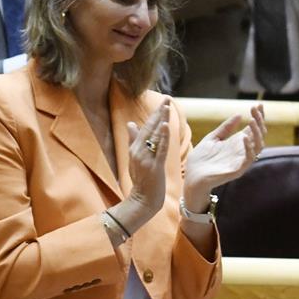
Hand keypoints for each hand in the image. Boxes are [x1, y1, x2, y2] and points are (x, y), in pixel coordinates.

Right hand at [120, 98, 172, 230]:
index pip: (146, 127)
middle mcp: (138, 150)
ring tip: (167, 107)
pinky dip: (162, 137)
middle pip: (150, 128)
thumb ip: (133, 141)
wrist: (143, 199)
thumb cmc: (141, 179)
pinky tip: (165, 126)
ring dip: (161, 120)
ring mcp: (146, 158)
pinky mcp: (154, 165)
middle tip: (167, 98)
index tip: (163, 102)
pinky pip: (159, 149)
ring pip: (154, 136)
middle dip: (159, 112)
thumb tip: (131, 124)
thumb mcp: (135, 158)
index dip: (155, 114)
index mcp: (135, 148)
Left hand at [183, 103, 266, 202]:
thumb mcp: (212, 139)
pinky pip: (249, 159)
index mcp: (238, 143)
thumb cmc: (201, 160)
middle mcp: (243, 151)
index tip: (258, 105)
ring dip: (257, 133)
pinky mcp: (238, 170)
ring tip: (252, 121)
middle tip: (255, 109)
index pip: (254, 128)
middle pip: (259, 134)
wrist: (191, 178)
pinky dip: (249, 148)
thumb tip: (239, 114)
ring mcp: (242, 160)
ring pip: (259, 146)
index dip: (258, 117)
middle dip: (259, 121)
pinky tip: (244, 137)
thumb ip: (225, 128)